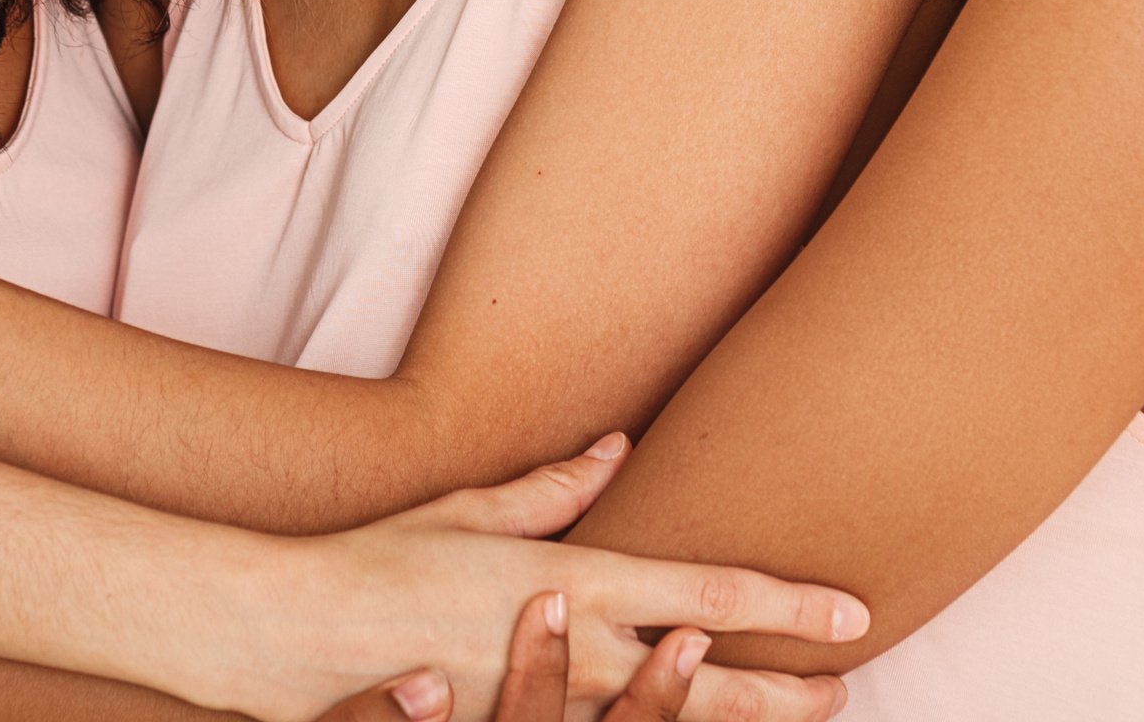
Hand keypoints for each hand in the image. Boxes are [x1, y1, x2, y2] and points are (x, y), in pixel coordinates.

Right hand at [244, 441, 861, 721]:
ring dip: (736, 720)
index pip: (702, 589)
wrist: (295, 631)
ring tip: (796, 716)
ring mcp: (545, 701)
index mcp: (568, 576)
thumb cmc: (377, 559)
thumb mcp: (469, 510)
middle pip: (707, 678)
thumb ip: (550, 488)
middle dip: (783, 687)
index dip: (781, 604)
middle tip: (844, 687)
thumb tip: (617, 448)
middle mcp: (573, 644)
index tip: (848, 610)